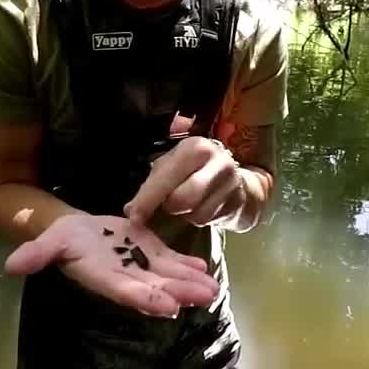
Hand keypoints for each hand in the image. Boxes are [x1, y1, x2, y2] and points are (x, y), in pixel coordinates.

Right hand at [2, 212, 219, 317]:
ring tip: (212, 287)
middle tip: (205, 297)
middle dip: (179, 293)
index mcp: (103, 278)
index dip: (146, 299)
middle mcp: (126, 278)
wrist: (75, 231)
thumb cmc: (61, 238)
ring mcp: (141, 267)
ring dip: (190, 283)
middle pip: (155, 288)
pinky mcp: (150, 254)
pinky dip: (187, 265)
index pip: (126, 292)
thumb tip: (9, 266)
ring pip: (168, 277)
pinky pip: (171, 262)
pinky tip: (204, 269)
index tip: (167, 306)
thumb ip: (35, 254)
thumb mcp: (48, 242)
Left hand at [123, 136, 245, 227]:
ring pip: (195, 214)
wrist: (238, 179)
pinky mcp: (237, 203)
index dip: (146, 199)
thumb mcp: (174, 164)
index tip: (133, 216)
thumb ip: (152, 183)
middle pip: (181, 199)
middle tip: (166, 204)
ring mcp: (230, 183)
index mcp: (194, 147)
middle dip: (168, 207)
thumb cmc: (196, 169)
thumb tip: (130, 209)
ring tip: (186, 203)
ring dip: (184, 214)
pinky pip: (207, 221)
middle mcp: (216, 162)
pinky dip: (197, 218)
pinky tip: (200, 207)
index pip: (166, 178)